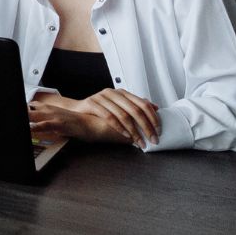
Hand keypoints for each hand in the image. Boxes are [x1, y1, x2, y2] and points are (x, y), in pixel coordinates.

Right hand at [29, 89, 161, 147]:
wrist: (76, 110)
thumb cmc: (100, 110)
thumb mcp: (119, 106)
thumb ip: (135, 105)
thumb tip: (155, 107)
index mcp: (122, 92)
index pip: (143, 104)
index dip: (153, 118)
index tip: (159, 131)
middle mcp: (113, 93)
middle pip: (135, 110)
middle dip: (146, 127)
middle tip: (153, 139)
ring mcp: (102, 97)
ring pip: (123, 115)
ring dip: (134, 131)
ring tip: (140, 142)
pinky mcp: (92, 103)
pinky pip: (109, 117)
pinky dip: (119, 128)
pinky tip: (126, 136)